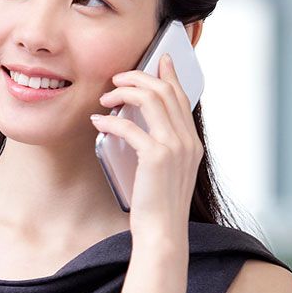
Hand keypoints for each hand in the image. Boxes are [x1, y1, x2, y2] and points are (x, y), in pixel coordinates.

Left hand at [89, 54, 201, 240]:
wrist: (162, 233)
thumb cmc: (158, 205)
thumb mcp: (165, 170)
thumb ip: (160, 145)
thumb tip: (136, 122)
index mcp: (192, 143)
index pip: (182, 97)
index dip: (170, 74)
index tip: (160, 59)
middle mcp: (188, 141)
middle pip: (166, 91)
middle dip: (139, 77)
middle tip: (117, 78)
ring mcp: (175, 148)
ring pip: (151, 100)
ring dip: (124, 92)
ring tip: (106, 97)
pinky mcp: (156, 157)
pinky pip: (130, 126)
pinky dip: (111, 120)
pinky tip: (99, 122)